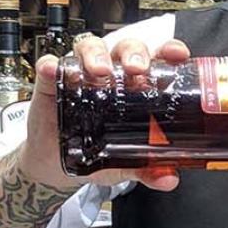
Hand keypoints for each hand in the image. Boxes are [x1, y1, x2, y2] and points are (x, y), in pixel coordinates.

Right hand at [17, 34, 190, 192]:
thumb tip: (169, 179)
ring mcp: (81, 75)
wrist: (55, 166)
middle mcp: (112, 74)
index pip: (158, 59)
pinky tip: (53, 69)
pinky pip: (51, 66)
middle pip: (127, 48)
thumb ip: (148, 170)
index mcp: (138, 86)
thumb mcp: (124, 163)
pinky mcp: (52, 82)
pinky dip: (52, 65)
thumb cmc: (96, 154)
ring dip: (97, 54)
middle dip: (135, 53)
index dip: (169, 50)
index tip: (177, 54)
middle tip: (137, 69)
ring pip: (92, 48)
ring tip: (100, 71)